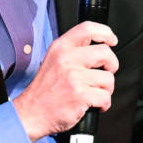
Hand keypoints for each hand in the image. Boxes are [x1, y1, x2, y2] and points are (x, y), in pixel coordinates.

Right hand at [12, 22, 118, 139]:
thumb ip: (73, 52)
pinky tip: (93, 105)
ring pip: (109, 78)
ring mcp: (73, 77)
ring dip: (106, 89)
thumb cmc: (44, 91)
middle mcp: (66, 59)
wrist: (30, 114)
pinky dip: (103, 104)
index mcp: (60, 48)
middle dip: (112, 65)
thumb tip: (99, 49)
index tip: (112, 40)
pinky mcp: (80, 95)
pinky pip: (106, 97)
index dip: (106, 33)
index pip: (88, 29)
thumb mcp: (53, 61)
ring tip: (93, 93)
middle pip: (105, 53)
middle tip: (105, 73)